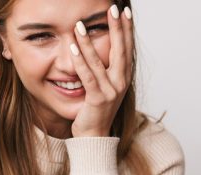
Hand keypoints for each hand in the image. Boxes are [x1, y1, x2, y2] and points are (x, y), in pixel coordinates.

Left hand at [69, 4, 133, 137]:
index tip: (125, 11)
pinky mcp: (97, 99)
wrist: (95, 136)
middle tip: (114, 9)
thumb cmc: (96, 109)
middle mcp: (121, 82)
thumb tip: (99, 46)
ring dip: (88, 42)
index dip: (127, 28)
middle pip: (120, 50)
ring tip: (79, 25)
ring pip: (99, 61)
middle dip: (117, 28)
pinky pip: (88, 76)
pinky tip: (73, 48)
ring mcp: (111, 91)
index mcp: (124, 76)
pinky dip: (80, 61)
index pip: (127, 47)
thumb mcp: (104, 85)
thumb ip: (104, 67)